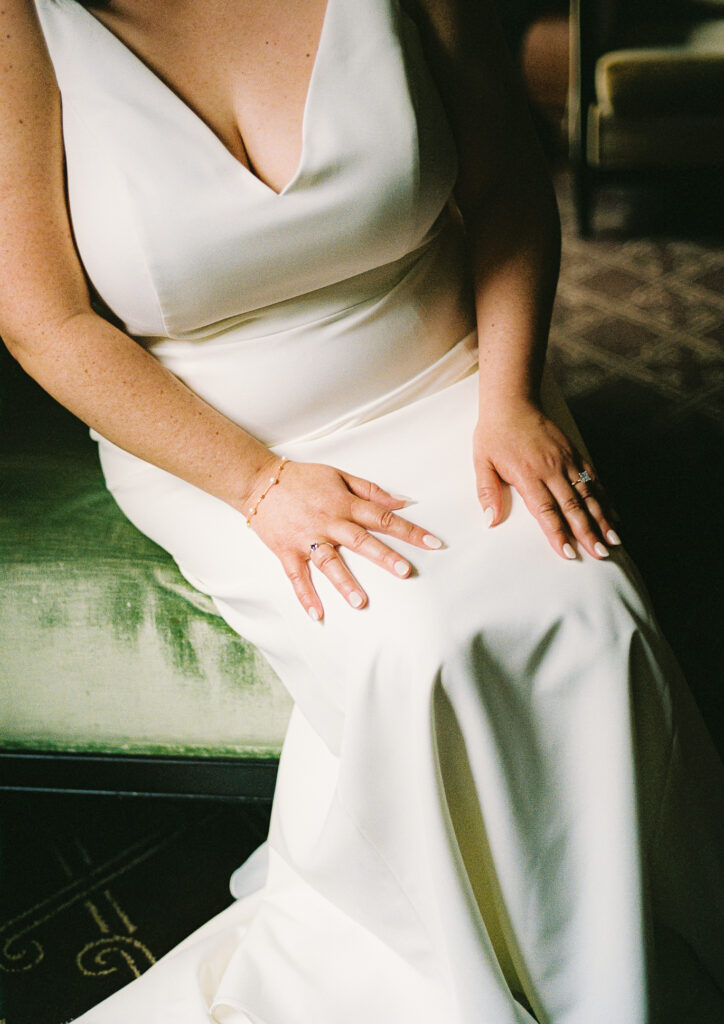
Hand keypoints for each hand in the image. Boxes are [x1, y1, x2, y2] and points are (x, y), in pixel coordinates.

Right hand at [244, 458, 442, 619]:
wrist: (258, 480)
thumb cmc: (302, 478)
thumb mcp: (340, 476)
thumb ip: (372, 491)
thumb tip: (404, 501)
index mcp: (344, 504)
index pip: (383, 517)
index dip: (410, 530)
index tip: (434, 544)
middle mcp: (328, 522)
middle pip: (360, 540)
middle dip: (383, 556)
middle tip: (405, 571)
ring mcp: (306, 538)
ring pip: (329, 563)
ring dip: (345, 583)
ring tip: (361, 603)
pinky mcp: (286, 551)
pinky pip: (297, 576)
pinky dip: (305, 596)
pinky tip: (317, 614)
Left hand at [473, 399, 619, 559]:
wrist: (513, 402)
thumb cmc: (495, 435)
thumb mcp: (482, 462)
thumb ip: (487, 493)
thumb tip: (489, 521)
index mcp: (528, 474)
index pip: (546, 511)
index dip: (558, 533)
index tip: (569, 554)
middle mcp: (552, 469)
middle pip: (574, 506)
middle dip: (589, 532)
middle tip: (601, 553)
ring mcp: (567, 460)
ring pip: (589, 494)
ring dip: (603, 518)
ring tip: (614, 540)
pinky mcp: (575, 453)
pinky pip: (594, 478)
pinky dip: (605, 498)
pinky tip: (614, 515)